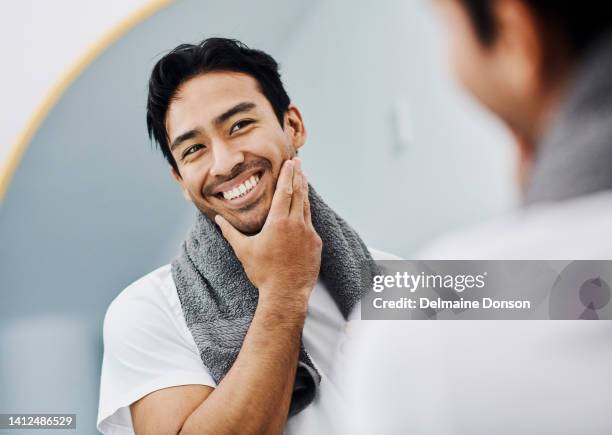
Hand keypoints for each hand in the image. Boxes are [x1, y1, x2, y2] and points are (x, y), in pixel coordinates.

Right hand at [215, 158, 321, 307]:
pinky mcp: (316, 244)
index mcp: (278, 222)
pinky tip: (304, 210)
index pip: (284, 191)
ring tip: (303, 179)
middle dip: (298, 176)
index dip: (287, 175)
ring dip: (304, 192)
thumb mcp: (244, 251)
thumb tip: (217, 219)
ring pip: (306, 207)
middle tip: (298, 162)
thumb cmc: (263, 273)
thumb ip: (230, 232)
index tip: (290, 162)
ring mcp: (309, 234)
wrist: (286, 293)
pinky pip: (310, 224)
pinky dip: (306, 213)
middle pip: (299, 194)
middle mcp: (296, 224)